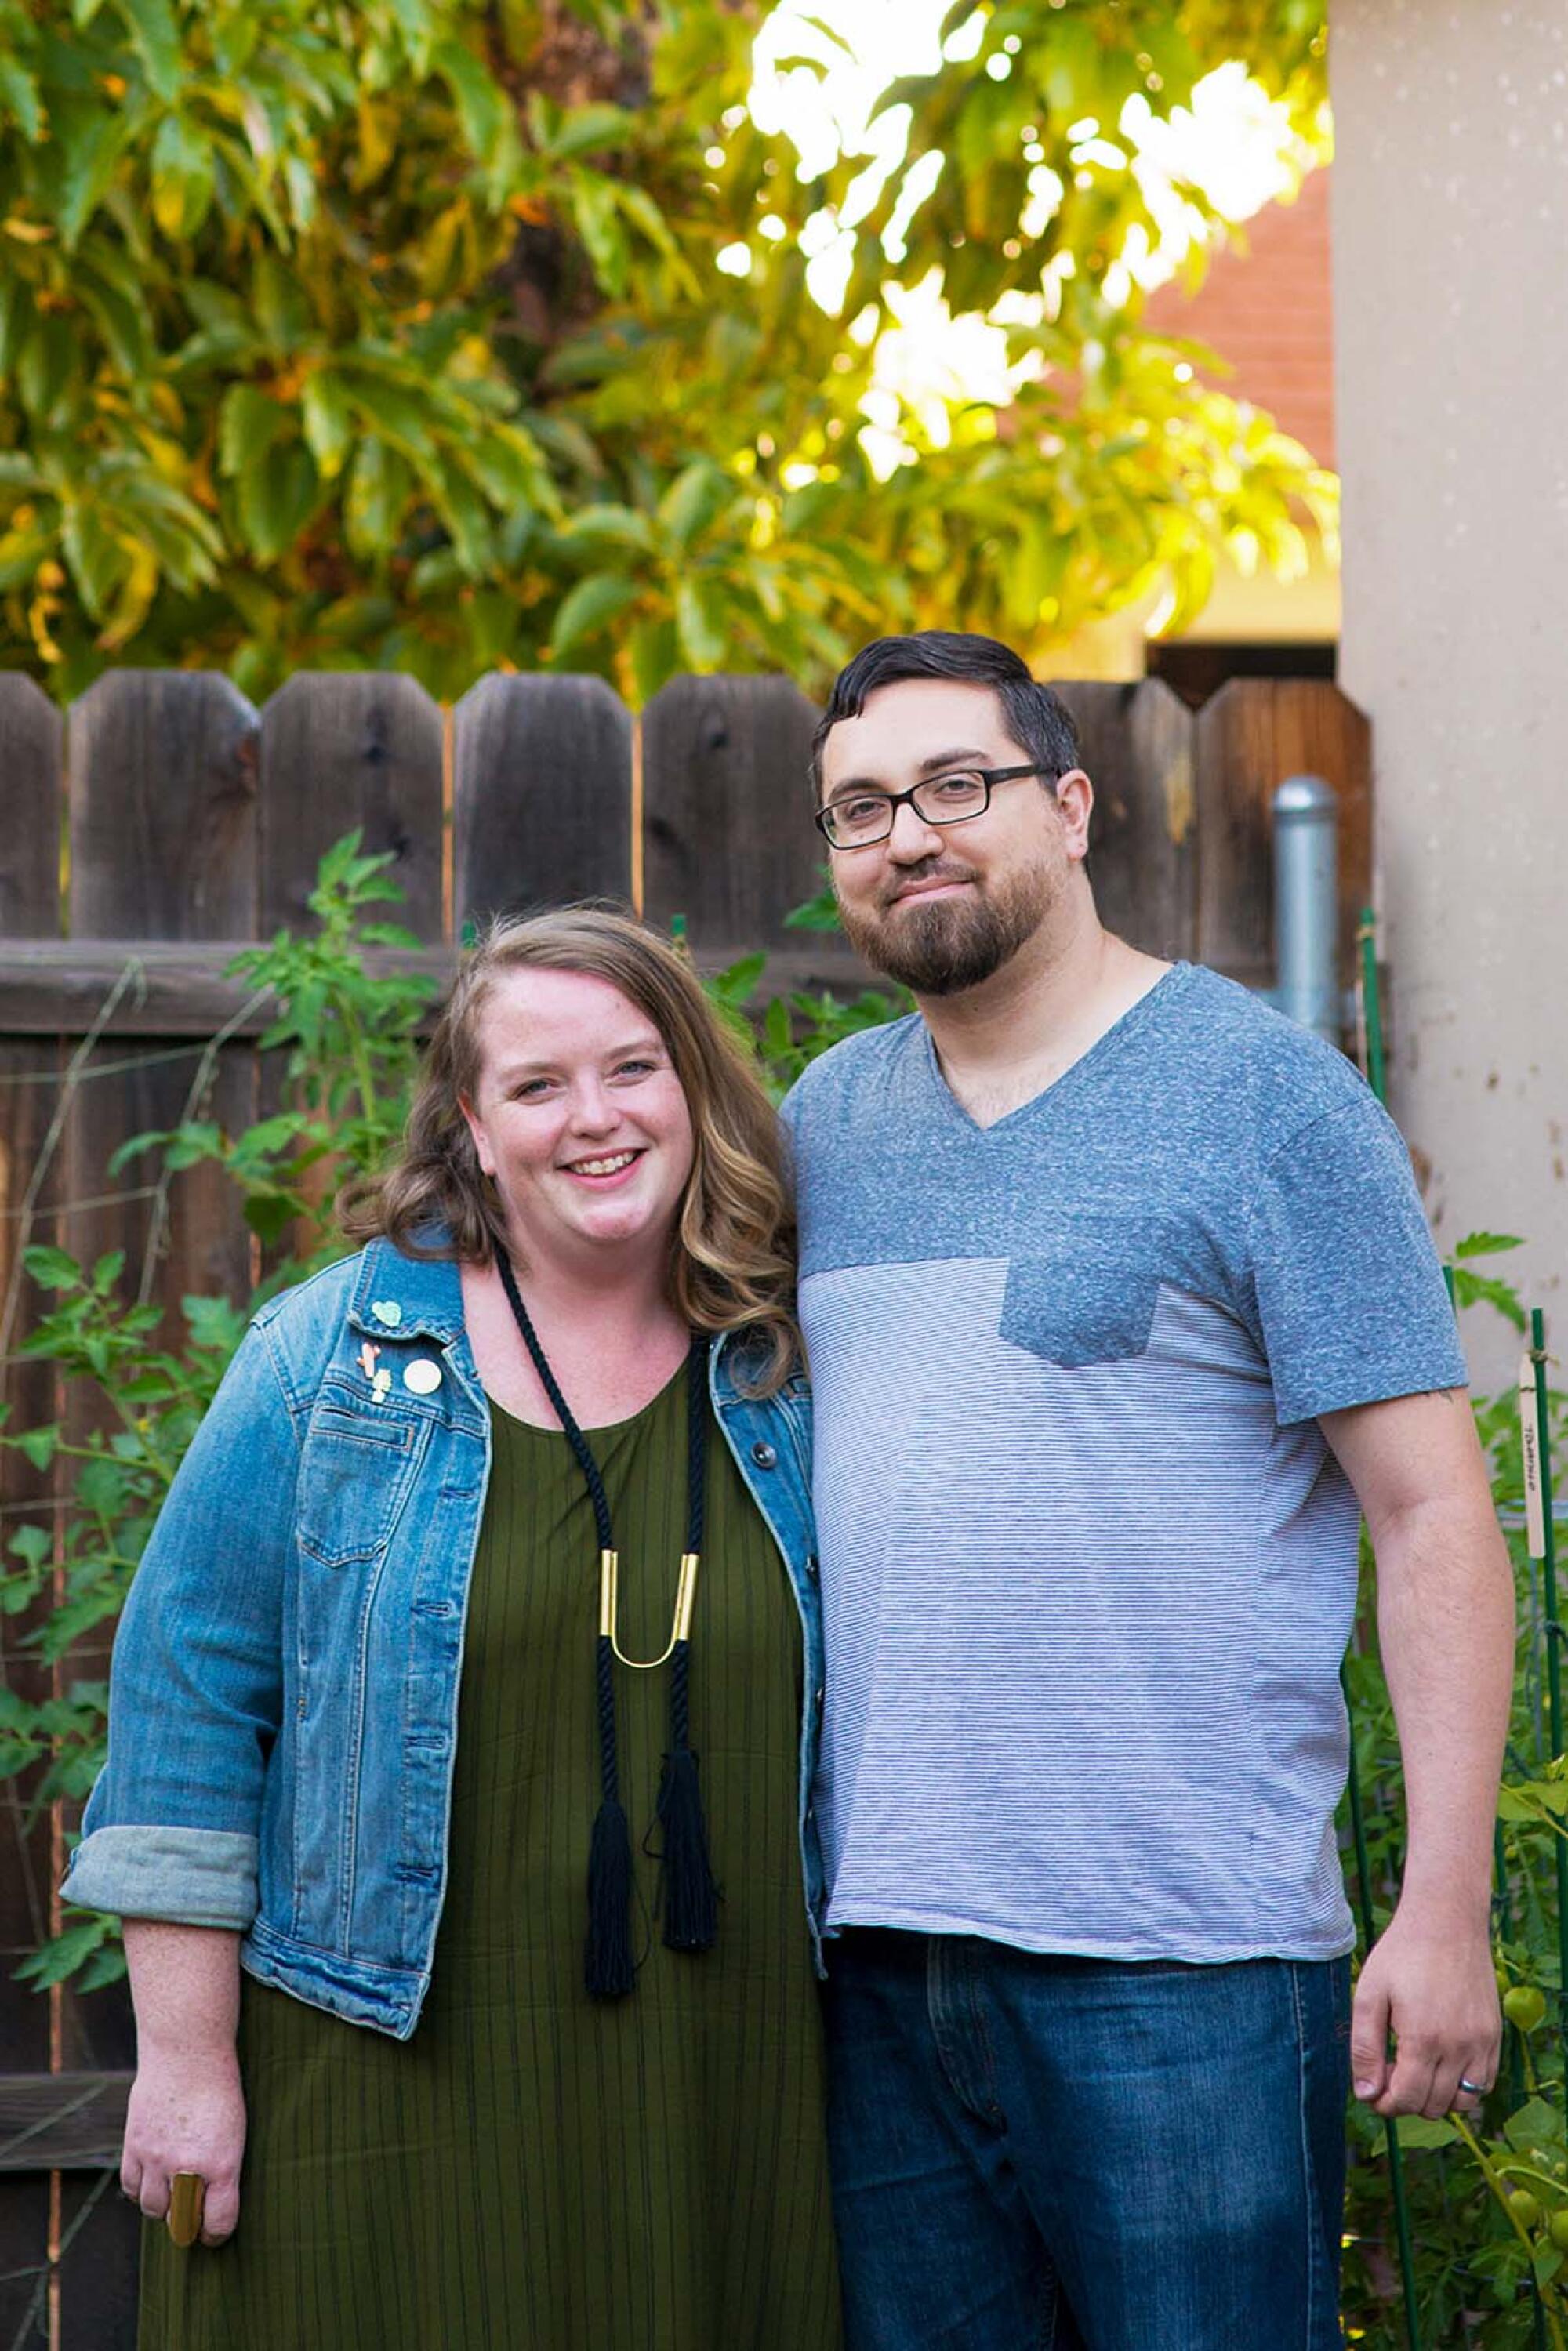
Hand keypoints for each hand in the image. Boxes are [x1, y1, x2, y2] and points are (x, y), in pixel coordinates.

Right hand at [121, 2043, 245, 2244]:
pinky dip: (141, 2190)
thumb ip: (222, 2170)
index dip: (216, 2234)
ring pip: (154, 2209)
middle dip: (189, 2225)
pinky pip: (132, 2188)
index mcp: (223, 2165)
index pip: (218, 2224)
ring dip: (164, 2207)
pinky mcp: (134, 2146)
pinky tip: (152, 2179)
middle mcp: (188, 2167)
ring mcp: (157, 2158)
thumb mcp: (236, 2132)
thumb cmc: (220, 2090)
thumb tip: (212, 2203)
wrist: (188, 2053)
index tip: (215, 2232)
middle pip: (182, 2224)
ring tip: (174, 2192)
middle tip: (193, 2217)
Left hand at [1350, 1906, 1500, 2119]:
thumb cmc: (1401, 1954)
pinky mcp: (1494, 2035)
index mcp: (1424, 2039)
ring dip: (1436, 2096)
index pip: (1407, 2100)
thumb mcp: (1369, 1995)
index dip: (1385, 2104)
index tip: (1373, 2089)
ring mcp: (1482, 2043)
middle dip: (1406, 2098)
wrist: (1446, 1921)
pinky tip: (1441, 2062)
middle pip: (1433, 2106)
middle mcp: (1459, 2047)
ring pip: (1463, 2102)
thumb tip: (1366, 2095)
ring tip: (1415, 2066)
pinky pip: (1484, 2083)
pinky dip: (1463, 2086)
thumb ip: (1365, 2049)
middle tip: (1390, 2067)